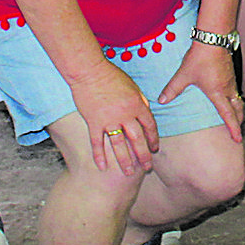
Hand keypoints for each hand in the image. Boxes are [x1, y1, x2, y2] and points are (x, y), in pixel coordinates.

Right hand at [70, 59, 156, 174]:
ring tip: (128, 173)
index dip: (153, 138)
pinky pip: (97, 142)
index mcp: (137, 104)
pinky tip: (102, 167)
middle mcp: (125, 115)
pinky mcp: (94, 122)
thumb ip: (140, 100)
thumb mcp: (133, 86)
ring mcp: (109, 120)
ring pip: (119, 145)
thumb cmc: (111, 75)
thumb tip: (146, 112)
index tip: (154, 149)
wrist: (90, 71)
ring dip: (125, 160)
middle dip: (143, 155)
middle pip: (137, 139)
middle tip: (147, 167)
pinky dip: (99, 155)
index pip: (149, 125)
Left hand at [159, 40, 244, 140]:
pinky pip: (235, 90)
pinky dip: (235, 99)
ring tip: (236, 117)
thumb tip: (162, 100)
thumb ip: (173, 88)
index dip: (233, 129)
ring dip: (238, 110)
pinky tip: (228, 97)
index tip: (237, 139)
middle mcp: (227, 89)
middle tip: (237, 131)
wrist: (213, 37)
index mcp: (217, 93)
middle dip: (238, 121)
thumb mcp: (184, 74)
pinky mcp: (230, 72)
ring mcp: (231, 80)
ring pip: (238, 100)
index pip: (228, 116)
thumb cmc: (200, 57)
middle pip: (238, 110)